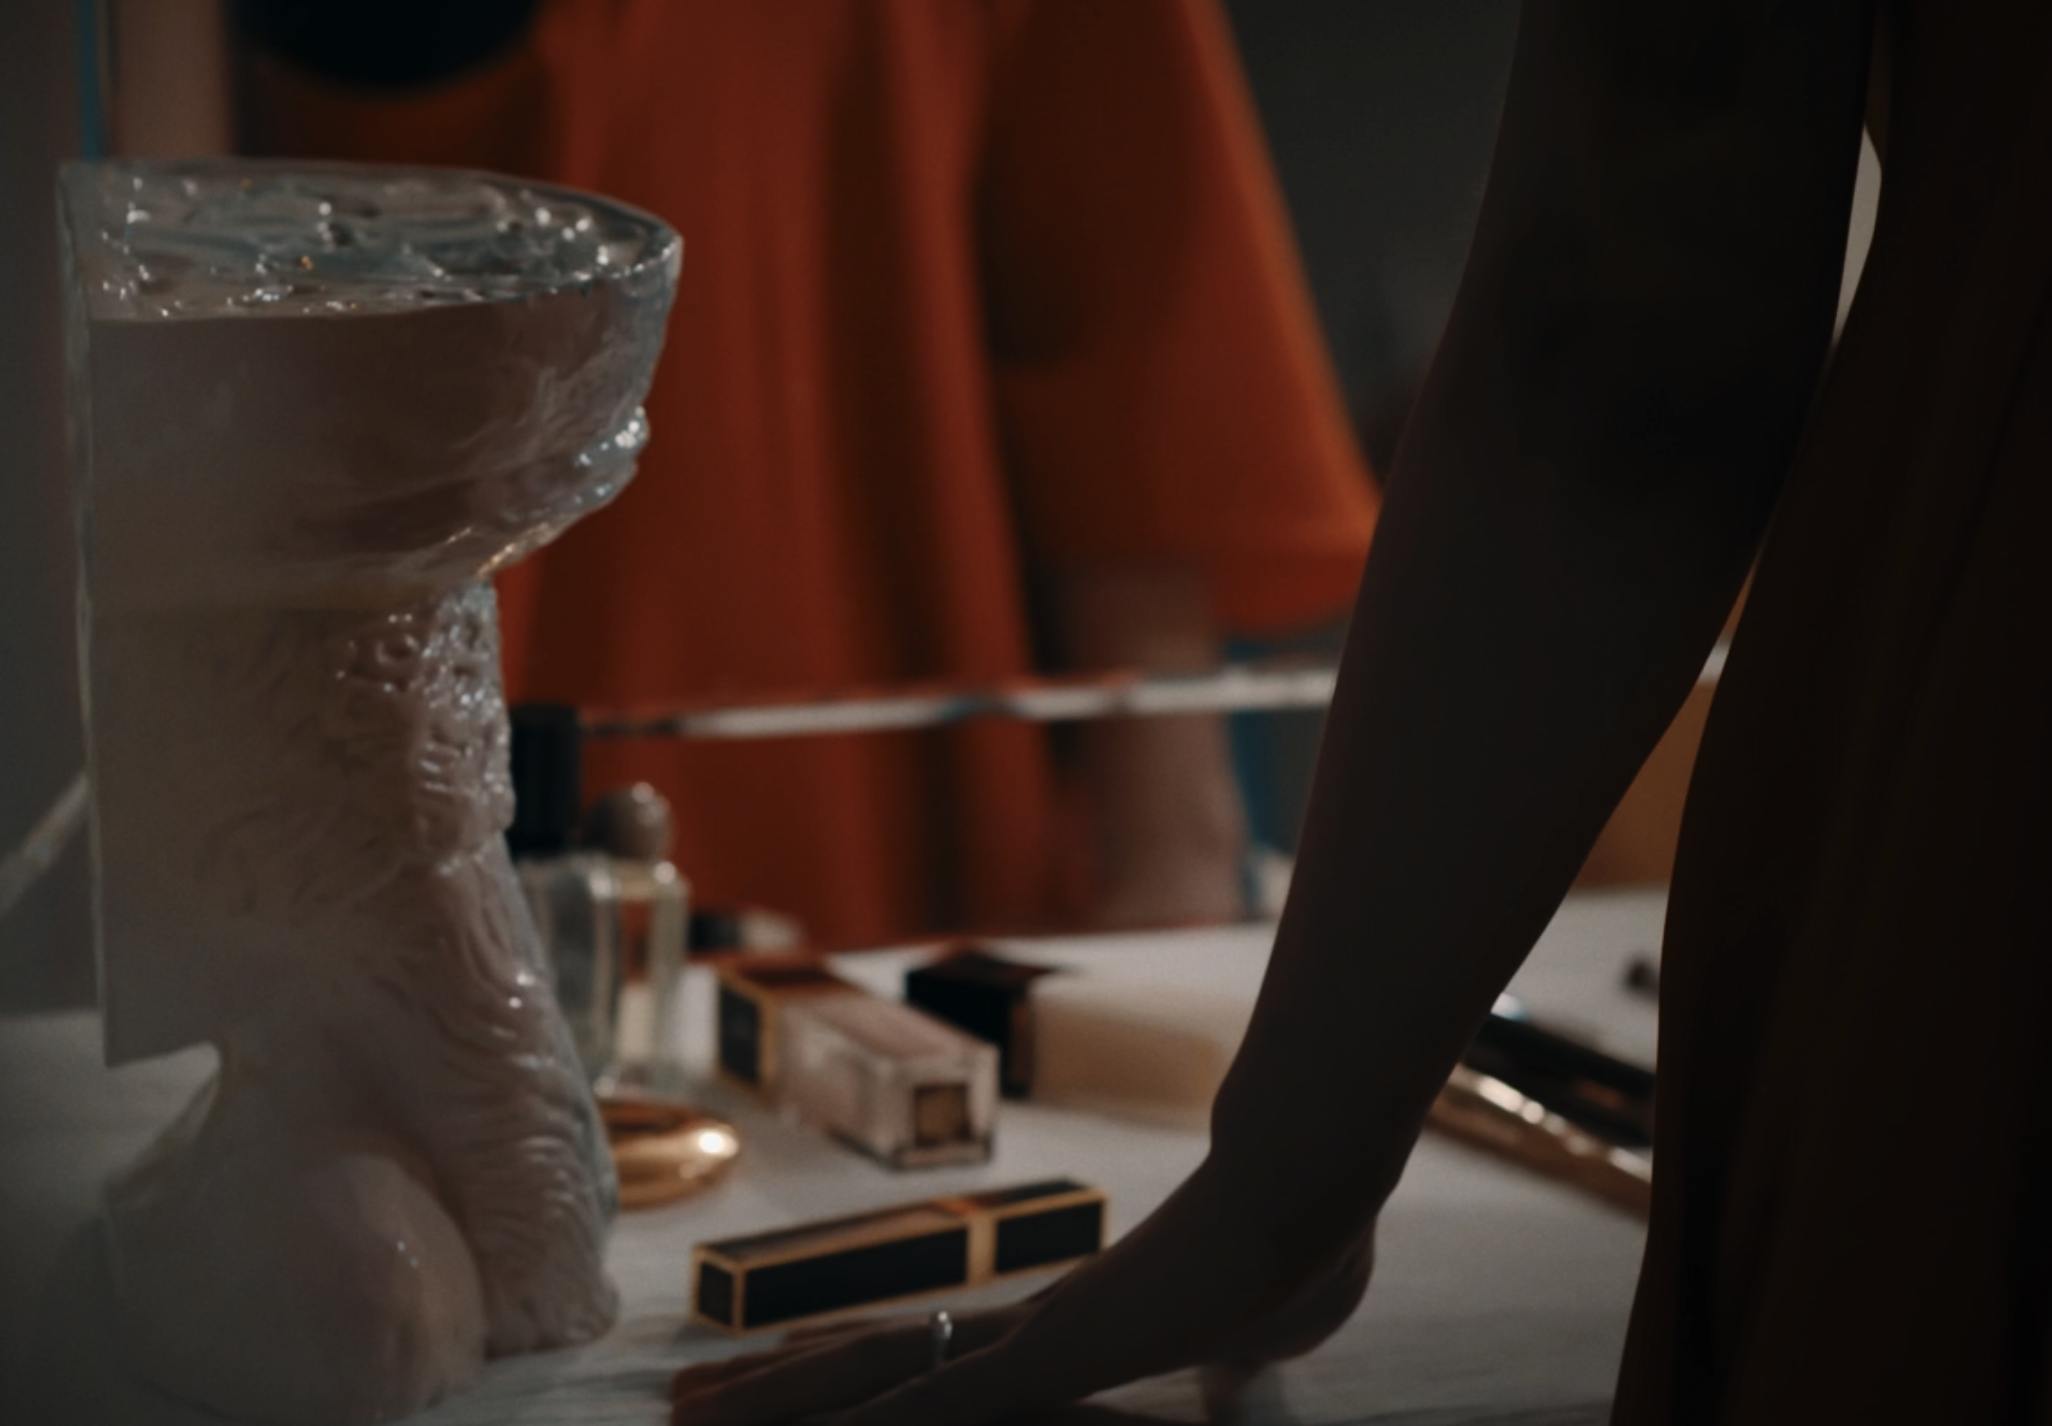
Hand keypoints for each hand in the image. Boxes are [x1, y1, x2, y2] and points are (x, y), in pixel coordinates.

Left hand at [669, 1193, 1372, 1425]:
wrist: (1306, 1199)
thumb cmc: (1295, 1252)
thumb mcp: (1255, 1336)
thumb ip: (1226, 1359)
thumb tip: (1234, 1370)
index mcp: (1053, 1330)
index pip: (921, 1355)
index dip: (843, 1377)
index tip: (771, 1388)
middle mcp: (1016, 1328)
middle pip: (864, 1359)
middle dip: (769, 1392)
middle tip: (676, 1406)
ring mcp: (1029, 1338)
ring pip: (872, 1375)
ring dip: (778, 1406)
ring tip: (685, 1421)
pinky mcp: (1056, 1351)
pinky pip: (940, 1401)